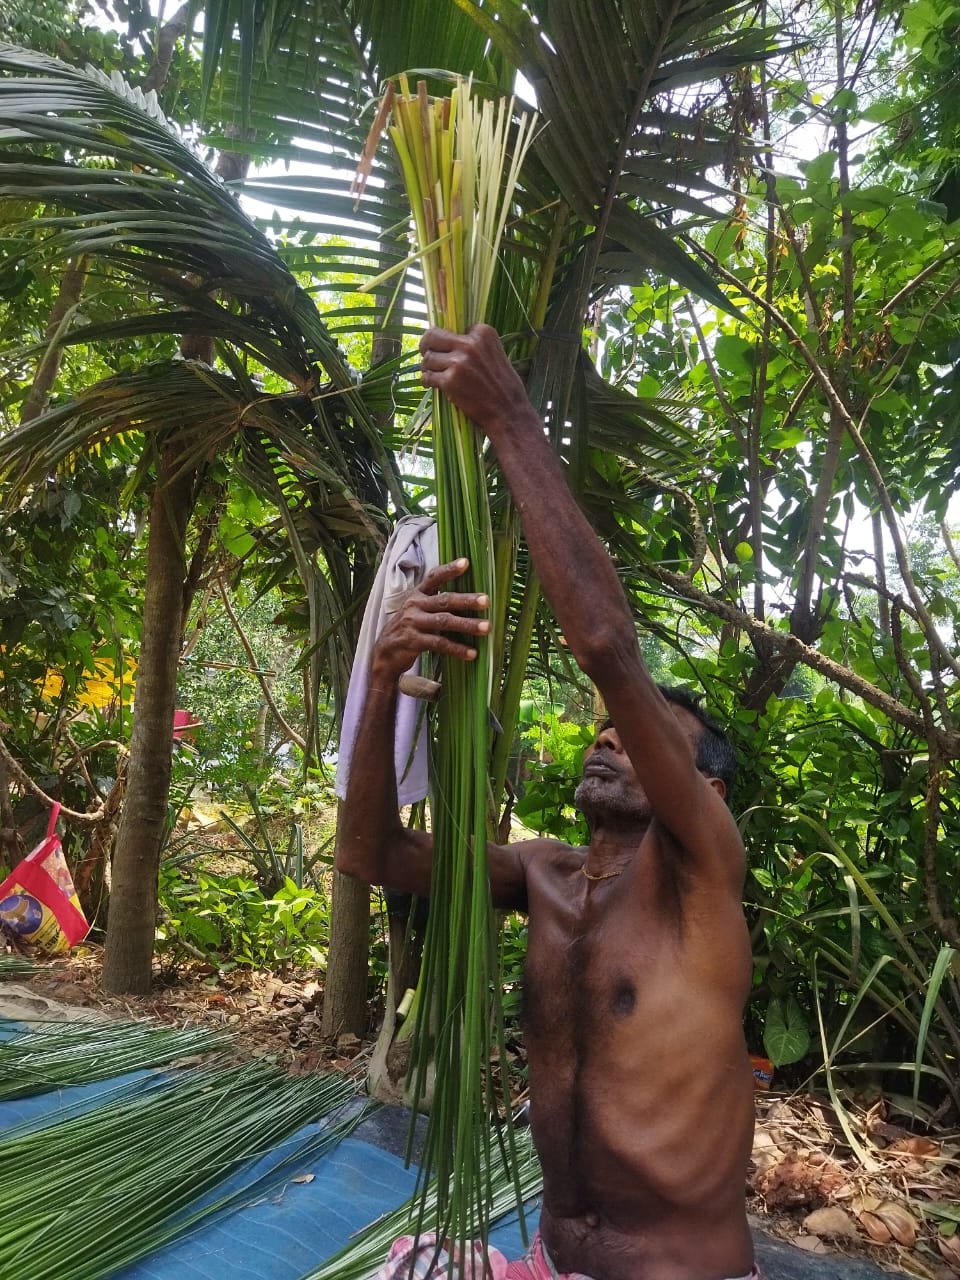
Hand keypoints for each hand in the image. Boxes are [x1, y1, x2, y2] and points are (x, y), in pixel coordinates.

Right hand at [372, 558, 489, 682]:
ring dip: (467, 624)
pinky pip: (439, 644)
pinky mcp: (413, 641)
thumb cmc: (409, 628)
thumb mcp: (418, 610)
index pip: (434, 577)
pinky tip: (472, 653)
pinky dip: (457, 649)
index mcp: (417, 594)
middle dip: (467, 600)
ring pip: (444, 621)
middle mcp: (415, 605)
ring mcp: (413, 623)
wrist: (385, 652)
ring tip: (486, 628)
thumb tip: (469, 599)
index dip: (449, 569)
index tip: (466, 562)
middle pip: (444, 600)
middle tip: (486, 601)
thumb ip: (437, 603)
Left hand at [419, 324, 529, 437]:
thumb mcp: (495, 354)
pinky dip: (427, 381)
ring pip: (428, 359)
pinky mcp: (450, 381)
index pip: (451, 328)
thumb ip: (475, 345)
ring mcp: (458, 362)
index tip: (445, 348)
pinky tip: (431, 384)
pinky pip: (428, 377)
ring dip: (427, 367)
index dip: (445, 339)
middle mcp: (469, 343)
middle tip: (424, 352)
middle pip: (433, 337)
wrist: (508, 411)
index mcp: (483, 332)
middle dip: (426, 345)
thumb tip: (449, 341)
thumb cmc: (503, 386)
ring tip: (433, 374)